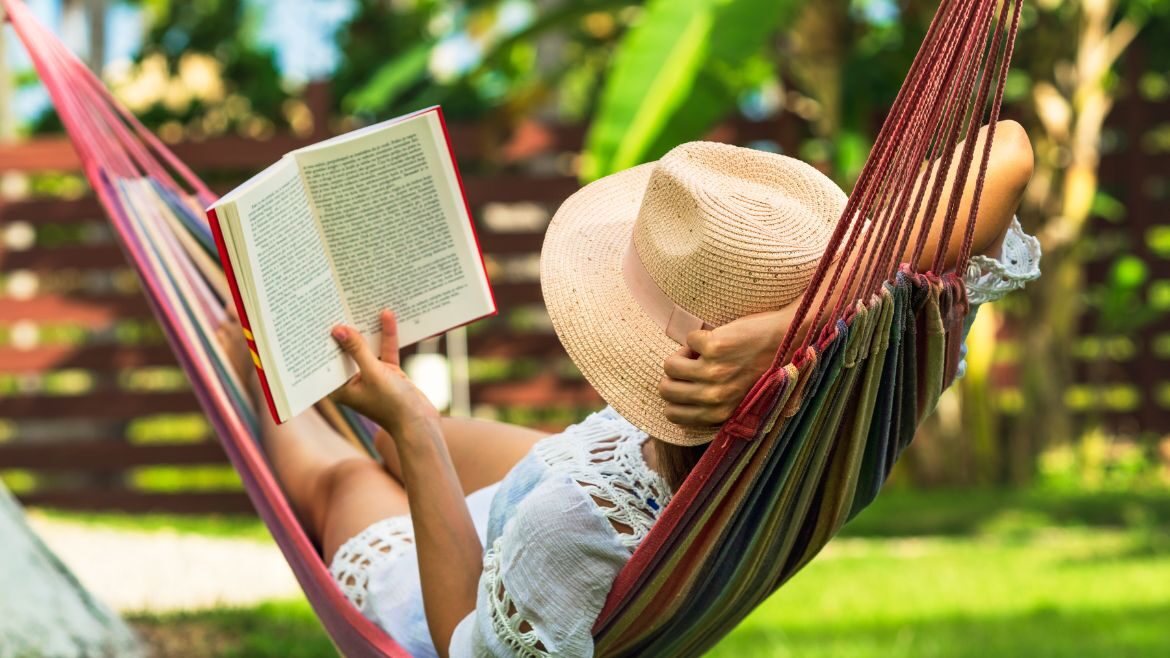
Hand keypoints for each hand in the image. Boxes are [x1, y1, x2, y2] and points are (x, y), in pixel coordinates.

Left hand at [329, 309, 438, 436]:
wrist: (421, 424)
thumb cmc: (392, 405)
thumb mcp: (373, 373)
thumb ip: (357, 350)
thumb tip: (339, 329)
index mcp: (340, 388)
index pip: (328, 360)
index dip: (324, 340)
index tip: (320, 317)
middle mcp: (353, 382)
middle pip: (347, 351)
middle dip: (347, 330)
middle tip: (338, 304)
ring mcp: (372, 377)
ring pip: (368, 348)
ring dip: (368, 330)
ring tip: (362, 305)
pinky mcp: (389, 374)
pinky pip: (385, 351)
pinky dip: (387, 336)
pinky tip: (387, 316)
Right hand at [658, 310, 788, 425]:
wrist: (788, 340)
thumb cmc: (766, 370)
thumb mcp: (742, 400)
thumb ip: (716, 409)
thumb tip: (678, 405)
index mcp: (720, 414)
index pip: (673, 414)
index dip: (674, 397)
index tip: (686, 384)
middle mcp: (715, 397)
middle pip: (666, 389)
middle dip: (674, 375)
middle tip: (692, 365)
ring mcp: (714, 372)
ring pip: (671, 365)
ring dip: (683, 354)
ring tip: (703, 352)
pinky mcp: (715, 347)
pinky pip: (689, 340)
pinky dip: (700, 336)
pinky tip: (718, 338)